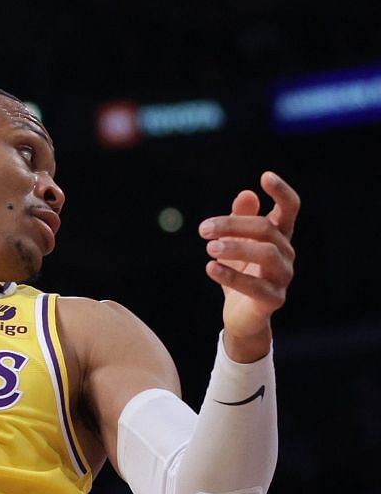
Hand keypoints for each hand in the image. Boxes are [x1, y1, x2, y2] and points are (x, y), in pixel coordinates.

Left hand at [201, 170, 297, 360]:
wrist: (242, 317)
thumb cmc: (241, 275)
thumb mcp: (236, 245)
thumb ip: (240, 220)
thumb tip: (246, 194)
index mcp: (279, 237)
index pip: (290, 209)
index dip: (281, 192)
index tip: (265, 176)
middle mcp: (286, 254)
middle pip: (267, 230)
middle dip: (234, 225)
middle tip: (203, 228)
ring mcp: (282, 278)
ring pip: (266, 254)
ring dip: (235, 247)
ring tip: (209, 247)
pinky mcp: (272, 300)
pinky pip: (255, 286)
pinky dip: (231, 275)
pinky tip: (210, 267)